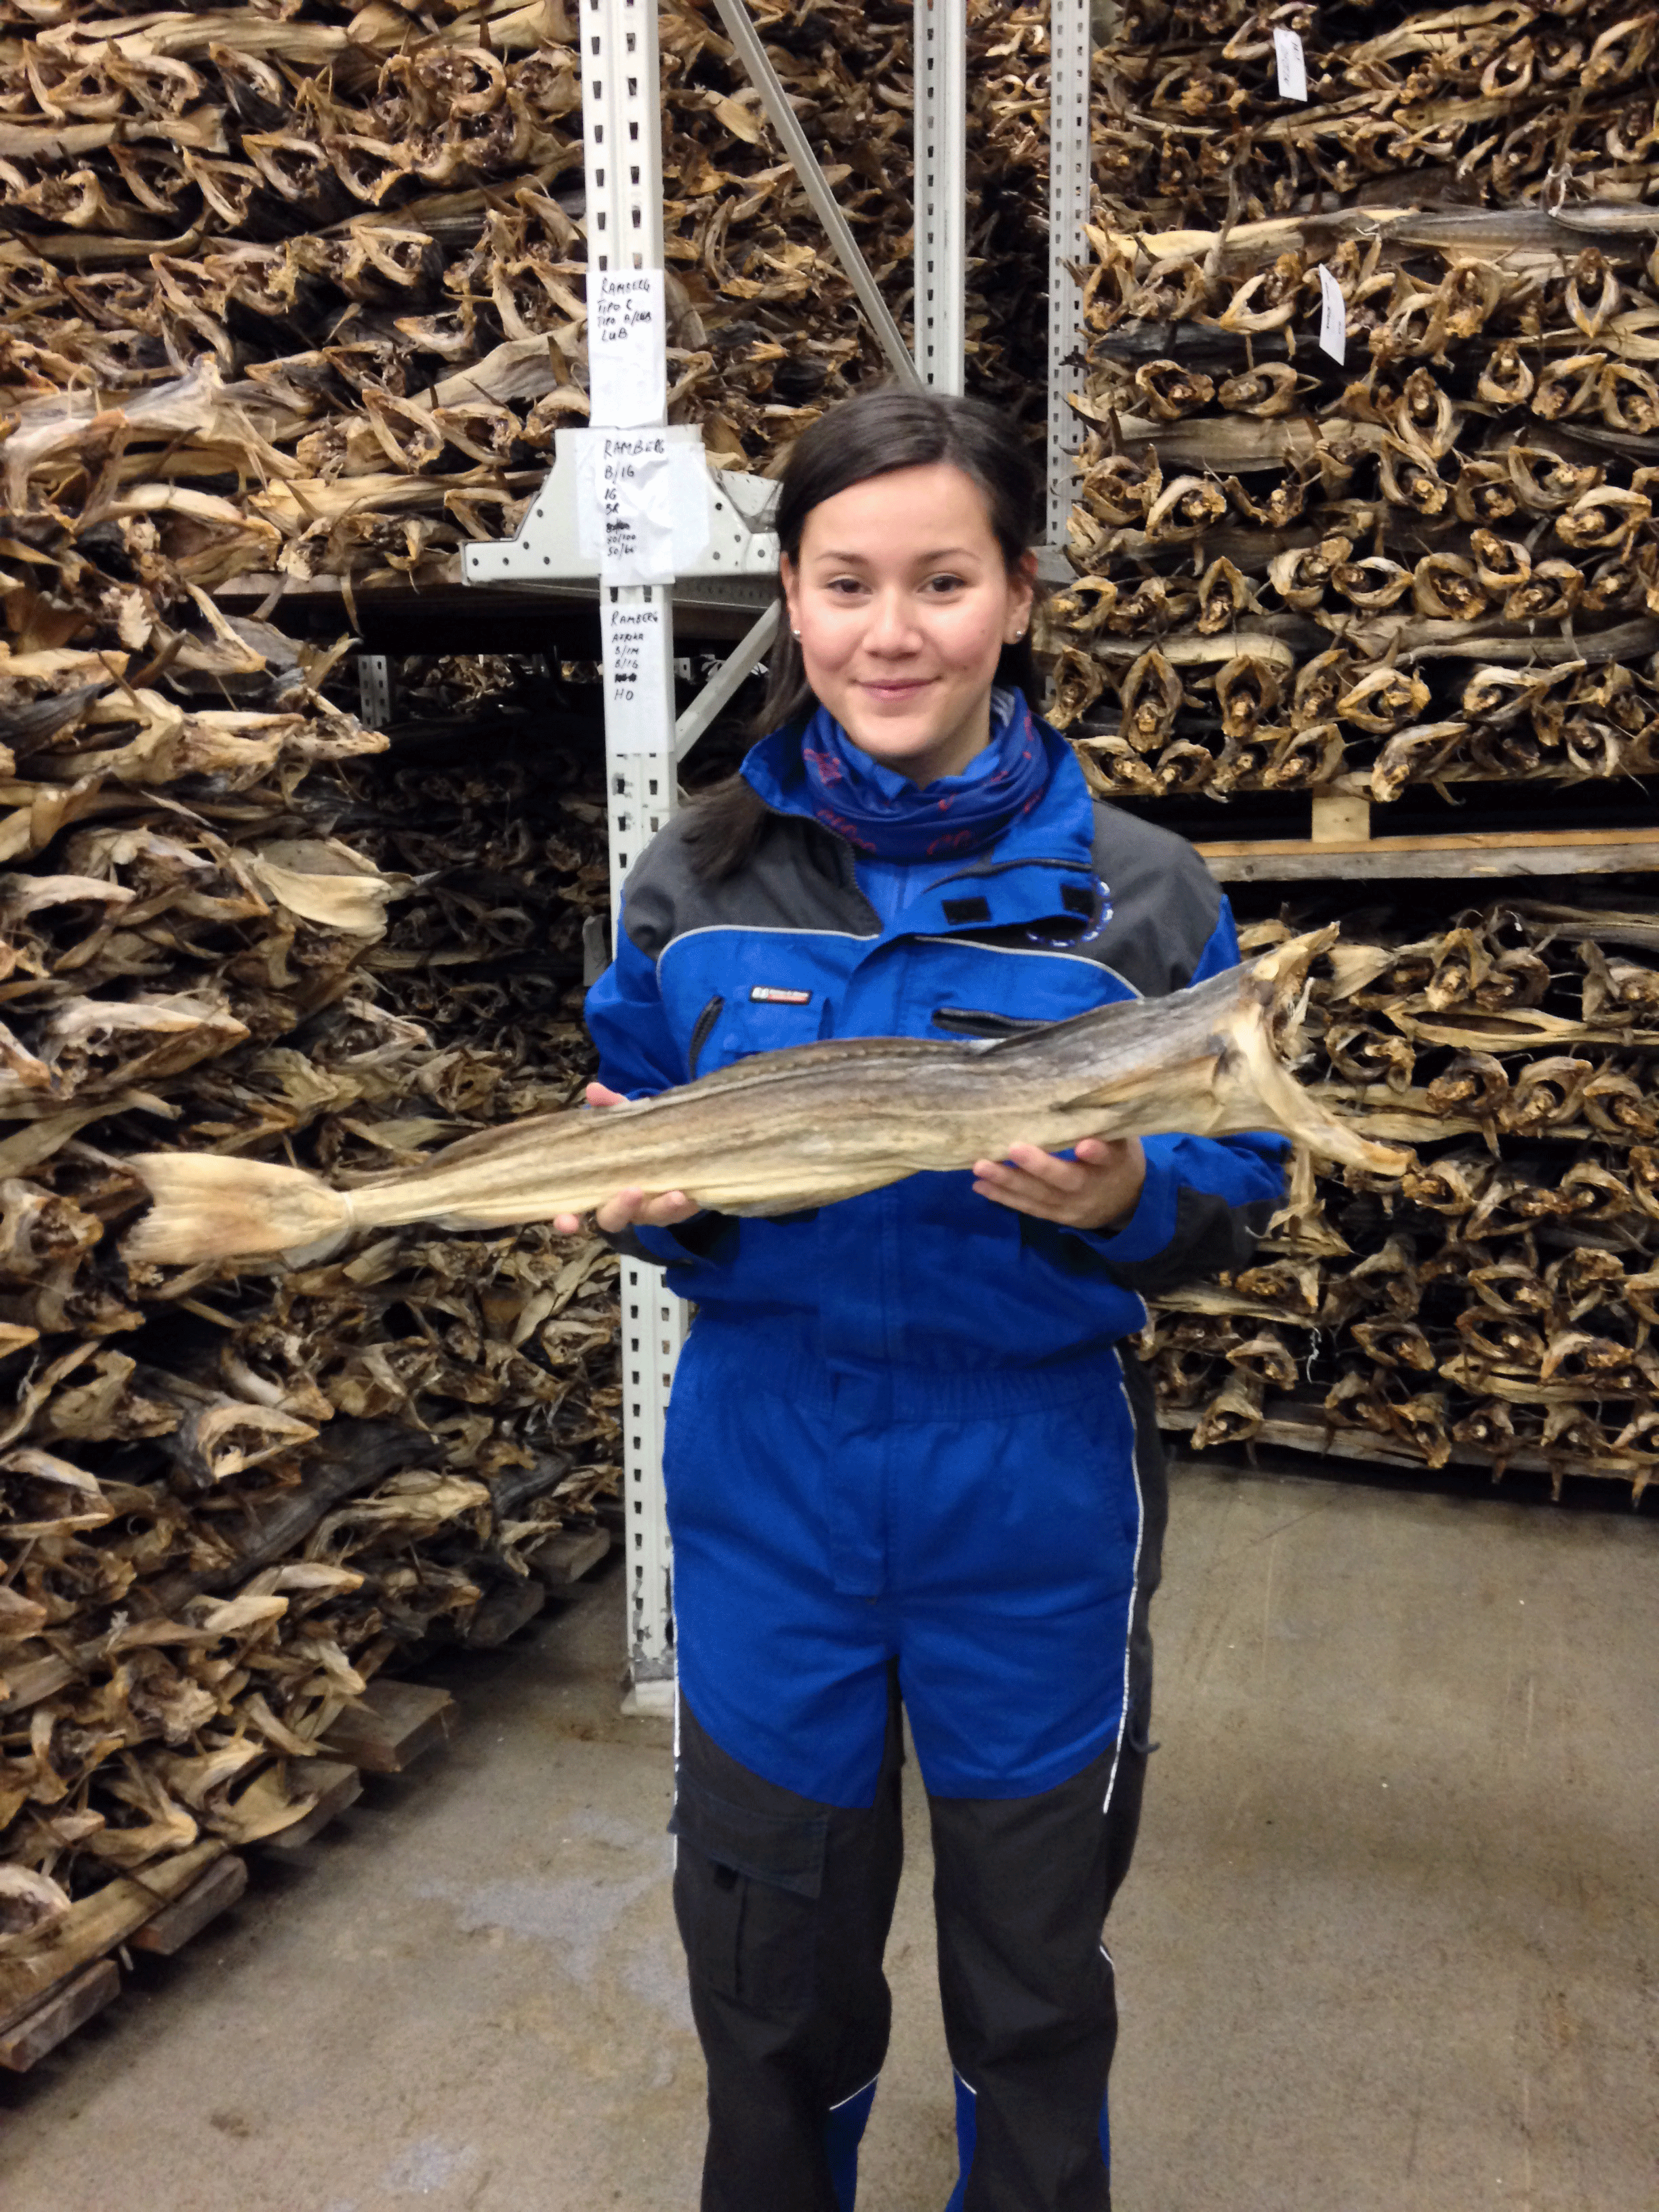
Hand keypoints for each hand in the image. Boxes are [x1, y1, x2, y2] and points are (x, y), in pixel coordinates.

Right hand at [552, 1082, 702, 1234]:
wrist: (678, 1144)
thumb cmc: (639, 1138)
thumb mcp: (625, 1120)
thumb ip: (609, 1107)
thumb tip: (593, 1090)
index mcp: (599, 1187)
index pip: (575, 1210)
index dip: (566, 1219)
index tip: (564, 1221)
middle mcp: (621, 1205)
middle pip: (612, 1220)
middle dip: (620, 1209)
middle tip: (633, 1191)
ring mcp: (649, 1210)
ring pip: (650, 1217)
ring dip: (661, 1207)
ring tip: (675, 1194)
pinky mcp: (676, 1211)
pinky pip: (678, 1214)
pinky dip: (683, 1205)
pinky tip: (689, 1194)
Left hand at [972, 1136, 1145, 1232]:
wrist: (1127, 1203)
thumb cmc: (1118, 1157)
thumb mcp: (1122, 1139)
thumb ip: (1101, 1122)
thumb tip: (1074, 1090)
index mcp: (1115, 1163)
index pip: (1108, 1157)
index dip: (1097, 1152)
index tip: (1084, 1144)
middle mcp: (1093, 1188)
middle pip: (1067, 1180)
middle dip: (1038, 1167)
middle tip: (1011, 1149)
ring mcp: (1073, 1206)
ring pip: (1040, 1196)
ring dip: (1008, 1182)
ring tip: (980, 1167)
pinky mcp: (1057, 1216)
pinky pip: (1029, 1208)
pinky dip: (1004, 1197)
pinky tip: (981, 1186)